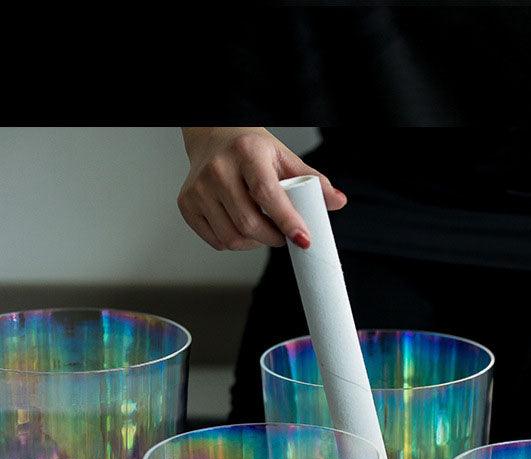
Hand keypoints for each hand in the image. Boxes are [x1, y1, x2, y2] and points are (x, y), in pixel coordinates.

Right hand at [177, 127, 346, 250]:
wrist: (213, 137)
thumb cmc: (251, 149)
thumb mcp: (283, 157)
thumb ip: (312, 180)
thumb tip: (338, 202)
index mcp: (246, 153)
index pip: (267, 194)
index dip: (287, 221)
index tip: (303, 239)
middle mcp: (217, 169)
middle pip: (249, 223)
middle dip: (273, 238)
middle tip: (284, 235)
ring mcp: (198, 189)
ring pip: (232, 238)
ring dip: (255, 244)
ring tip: (264, 230)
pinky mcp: (187, 205)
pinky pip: (217, 241)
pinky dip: (236, 243)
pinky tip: (242, 228)